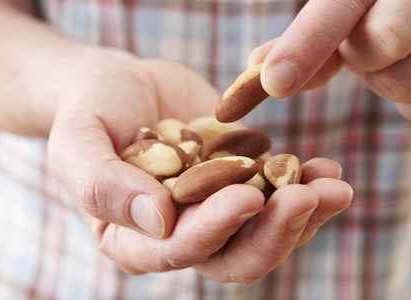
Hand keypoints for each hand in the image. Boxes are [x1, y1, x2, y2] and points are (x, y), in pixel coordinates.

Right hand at [47, 49, 352, 281]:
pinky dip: (304, 183)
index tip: (247, 197)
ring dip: (303, 213)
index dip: (214, 229)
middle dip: (275, 232)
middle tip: (310, 198)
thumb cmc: (89, 111)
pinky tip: (325, 169)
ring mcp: (214, 207)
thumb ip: (103, 185)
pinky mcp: (239, 179)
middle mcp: (180, 232)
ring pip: (265, 230)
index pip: (178, 250)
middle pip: (234, 255)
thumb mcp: (77, 141)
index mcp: (136, 238)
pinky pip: (276, 193)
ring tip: (333, 185)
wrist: (119, 85)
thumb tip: (159, 221)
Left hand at [249, 0, 410, 125]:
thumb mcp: (345, 6)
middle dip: (364, 57)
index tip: (275, 82)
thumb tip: (255, 67)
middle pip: (382, 44)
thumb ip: (307, 35)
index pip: (340, 9)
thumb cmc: (380, 7)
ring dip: (389, 81)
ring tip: (398, 57)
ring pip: (402, 84)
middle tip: (367, 48)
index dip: (306, 45)